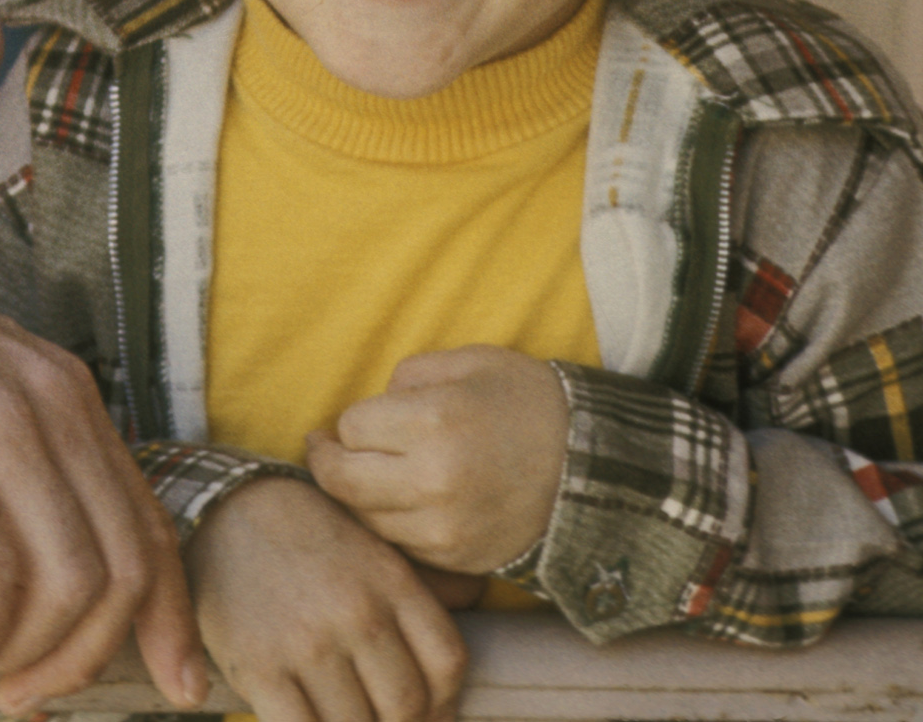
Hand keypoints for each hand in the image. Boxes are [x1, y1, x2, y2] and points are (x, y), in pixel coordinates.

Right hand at [0, 194, 206, 712]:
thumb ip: (14, 450)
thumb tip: (45, 560)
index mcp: (63, 388)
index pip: (150, 524)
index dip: (169, 618)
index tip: (173, 684)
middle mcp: (47, 399)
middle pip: (123, 568)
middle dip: (87, 657)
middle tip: (29, 696)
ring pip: (68, 583)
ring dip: (27, 655)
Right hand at [186, 477, 467, 721]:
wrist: (224, 508)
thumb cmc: (306, 533)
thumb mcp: (372, 545)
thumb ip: (424, 584)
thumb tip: (476, 603)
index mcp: (391, 582)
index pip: (448, 664)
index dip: (446, 703)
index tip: (428, 713)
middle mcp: (357, 614)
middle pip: (407, 706)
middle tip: (379, 719)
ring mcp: (308, 643)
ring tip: (342, 716)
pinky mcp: (260, 666)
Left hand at [306, 347, 569, 575]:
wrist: (598, 468)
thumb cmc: (529, 403)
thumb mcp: (468, 364)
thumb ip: (407, 377)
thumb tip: (368, 409)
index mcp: (434, 422)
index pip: (351, 428)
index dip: (351, 422)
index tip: (358, 420)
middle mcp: (433, 480)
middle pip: (343, 481)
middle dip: (328, 463)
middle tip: (324, 448)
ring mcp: (446, 527)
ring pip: (365, 518)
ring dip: (358, 496)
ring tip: (367, 474)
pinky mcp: (459, 558)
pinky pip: (400, 544)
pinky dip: (391, 524)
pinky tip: (403, 502)